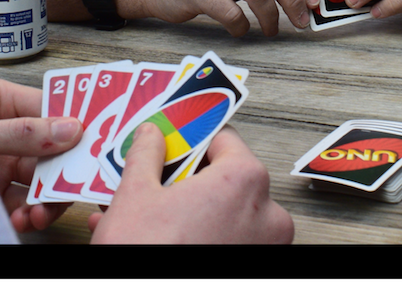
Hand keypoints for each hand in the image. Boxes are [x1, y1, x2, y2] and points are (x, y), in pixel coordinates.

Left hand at [0, 76, 83, 232]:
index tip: (97, 141)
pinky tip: (23, 221)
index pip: (48, 108)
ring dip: (47, 198)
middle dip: (62, 170)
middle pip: (51, 146)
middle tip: (71, 189)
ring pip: (42, 177)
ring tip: (40, 215)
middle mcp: (4, 129)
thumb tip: (70, 129)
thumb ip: (18, 134)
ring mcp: (0, 161)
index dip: (74, 123)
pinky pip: (24, 201)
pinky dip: (29, 213)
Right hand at [88, 124, 293, 243]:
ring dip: (191, 211)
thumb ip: (147, 155)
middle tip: (155, 184)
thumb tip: (151, 136)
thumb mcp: (135, 197)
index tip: (172, 145)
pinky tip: (165, 238)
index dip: (190, 141)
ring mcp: (265, 245)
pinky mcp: (256, 264)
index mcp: (244, 179)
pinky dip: (202, 235)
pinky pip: (229, 239)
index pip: (223, 140)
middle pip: (225, 178)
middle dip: (187, 181)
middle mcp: (267, 211)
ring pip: (226, 213)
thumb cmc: (148, 253)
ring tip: (151, 216)